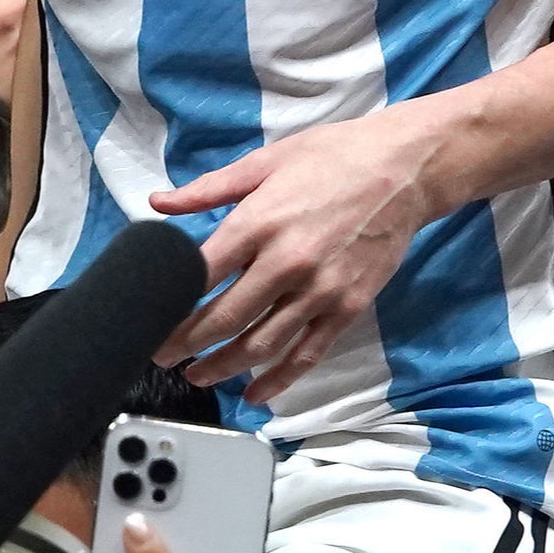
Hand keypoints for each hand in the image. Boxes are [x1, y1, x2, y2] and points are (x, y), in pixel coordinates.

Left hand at [150, 109, 439, 397]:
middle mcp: (287, 262)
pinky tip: (255, 395)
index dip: (168, 303)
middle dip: (186, 343)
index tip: (148, 318)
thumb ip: (209, 189)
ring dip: (223, 366)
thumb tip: (157, 202)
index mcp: (260, 221)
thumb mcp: (265, 161)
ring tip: (196, 375)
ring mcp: (320, 290)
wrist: (405, 169)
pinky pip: (307, 354)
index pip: (200, 275)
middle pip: (224, 317)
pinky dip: (278, 380)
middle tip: (160, 355)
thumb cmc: (332, 157)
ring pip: (261, 344)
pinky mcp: (348, 307)